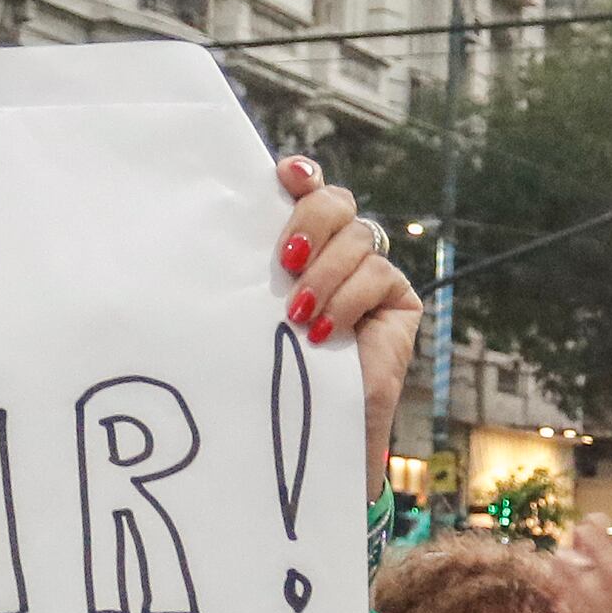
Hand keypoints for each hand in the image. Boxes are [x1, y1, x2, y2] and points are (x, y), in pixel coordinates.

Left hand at [274, 156, 422, 492]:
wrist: (307, 436)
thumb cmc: (264, 378)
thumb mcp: (248, 316)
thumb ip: (249, 274)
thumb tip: (213, 238)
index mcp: (297, 247)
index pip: (305, 193)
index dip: (301, 176)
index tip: (286, 177)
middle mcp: (336, 253)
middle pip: (335, 202)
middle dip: (311, 222)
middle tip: (286, 261)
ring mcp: (370, 274)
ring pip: (358, 235)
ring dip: (324, 274)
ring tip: (296, 316)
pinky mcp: (398, 300)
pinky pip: (377, 274)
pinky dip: (347, 299)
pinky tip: (322, 332)